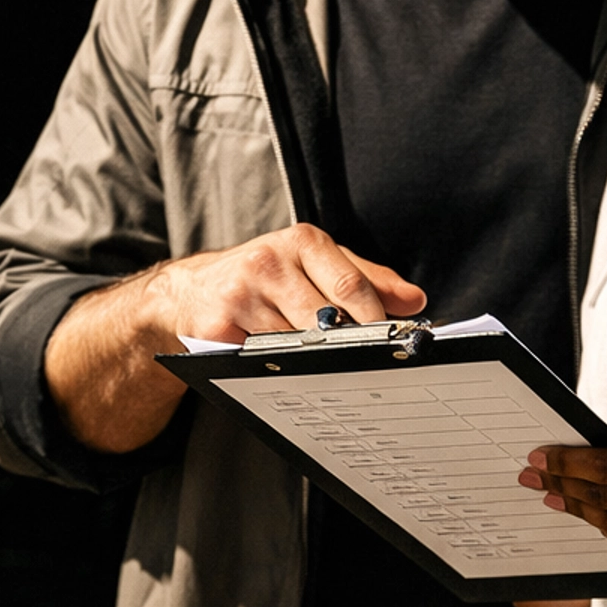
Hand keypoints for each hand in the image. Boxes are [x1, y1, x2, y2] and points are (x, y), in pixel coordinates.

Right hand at [45, 225, 424, 453]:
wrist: (191, 291)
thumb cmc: (265, 278)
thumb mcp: (315, 266)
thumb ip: (367, 279)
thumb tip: (415, 301)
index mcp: (302, 242)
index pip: (351, 285)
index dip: (377, 319)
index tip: (394, 341)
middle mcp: (270, 261)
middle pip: (327, 318)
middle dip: (350, 345)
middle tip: (367, 364)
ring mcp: (241, 292)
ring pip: (297, 342)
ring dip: (312, 359)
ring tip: (316, 361)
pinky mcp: (218, 325)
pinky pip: (263, 357)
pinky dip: (277, 364)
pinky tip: (280, 363)